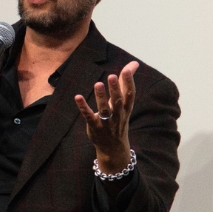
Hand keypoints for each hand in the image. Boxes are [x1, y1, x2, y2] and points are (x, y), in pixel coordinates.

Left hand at [74, 60, 137, 175]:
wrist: (114, 147)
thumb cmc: (119, 118)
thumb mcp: (124, 102)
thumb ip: (125, 82)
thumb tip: (134, 63)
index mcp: (126, 108)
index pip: (130, 94)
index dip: (129, 82)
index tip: (127, 70)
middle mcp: (118, 115)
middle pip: (117, 101)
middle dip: (115, 89)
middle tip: (112, 76)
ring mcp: (106, 122)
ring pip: (104, 109)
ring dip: (101, 97)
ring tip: (98, 84)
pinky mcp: (94, 126)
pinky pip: (88, 116)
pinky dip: (83, 107)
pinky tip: (78, 97)